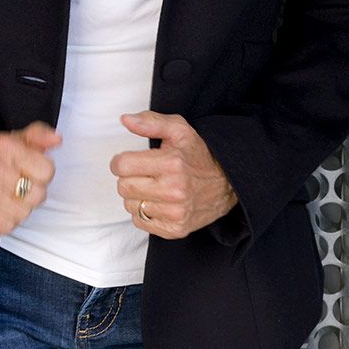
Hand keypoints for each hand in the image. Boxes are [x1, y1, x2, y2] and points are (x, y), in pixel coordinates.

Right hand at [0, 120, 61, 234]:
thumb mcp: (11, 141)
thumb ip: (37, 136)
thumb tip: (57, 139)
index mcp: (5, 145)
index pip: (47, 170)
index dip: (40, 175)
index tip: (26, 172)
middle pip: (38, 195)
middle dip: (29, 194)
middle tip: (12, 187)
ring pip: (24, 213)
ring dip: (16, 210)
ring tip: (1, 198)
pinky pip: (7, 226)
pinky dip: (3, 222)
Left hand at [109, 111, 237, 240]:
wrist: (227, 184)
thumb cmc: (198, 155)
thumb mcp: (179, 130)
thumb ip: (151, 122)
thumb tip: (125, 120)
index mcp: (172, 163)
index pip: (122, 165)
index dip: (121, 161)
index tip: (130, 160)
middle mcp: (174, 190)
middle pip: (123, 187)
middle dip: (129, 178)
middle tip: (145, 173)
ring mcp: (176, 212)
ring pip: (130, 205)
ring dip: (137, 196)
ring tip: (154, 187)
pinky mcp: (175, 229)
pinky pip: (140, 222)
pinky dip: (144, 212)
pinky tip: (158, 202)